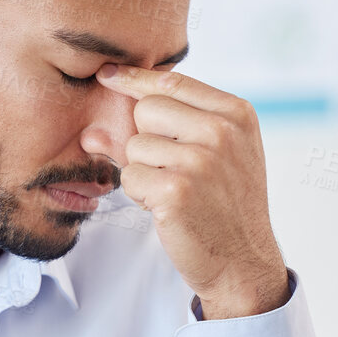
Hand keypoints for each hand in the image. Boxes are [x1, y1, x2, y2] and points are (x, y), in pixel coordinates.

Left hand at [96, 62, 289, 318]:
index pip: (172, 82)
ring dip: (143, 171)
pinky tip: (167, 208)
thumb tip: (94, 128)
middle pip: (146, 110)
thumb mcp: (217, 154)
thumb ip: (170, 127)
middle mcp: (222, 132)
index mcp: (236, 114)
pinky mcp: (176, 191)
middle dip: (145, 139)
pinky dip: (139, 195)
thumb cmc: (224, 204)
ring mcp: (200, 161)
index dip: (133, 78)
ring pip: (134, 146)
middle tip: (171, 169)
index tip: (107, 75)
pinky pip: (129, 177)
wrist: (243, 261)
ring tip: (175, 191)